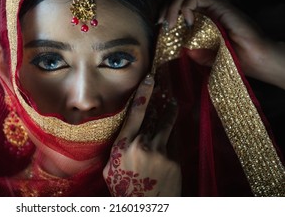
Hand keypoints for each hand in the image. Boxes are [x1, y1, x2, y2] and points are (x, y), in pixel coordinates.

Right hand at [103, 74, 180, 195]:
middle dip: (160, 102)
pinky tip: (165, 150)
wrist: (146, 209)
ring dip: (169, 115)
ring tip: (172, 104)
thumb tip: (125, 137)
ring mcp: (161, 153)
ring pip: (166, 128)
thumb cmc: (124, 191)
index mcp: (123, 146)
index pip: (135, 113)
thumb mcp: (110, 170)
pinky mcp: (174, 161)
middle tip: (165, 87)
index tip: (150, 80)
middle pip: (154, 117)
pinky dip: (168, 144)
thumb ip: (117, 151)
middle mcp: (143, 146)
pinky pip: (171, 146)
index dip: (143, 94)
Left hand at [159, 0, 284, 89]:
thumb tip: (183, 50)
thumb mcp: (208, 58)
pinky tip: (186, 22)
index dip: (169, 10)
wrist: (256, 61)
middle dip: (167, 6)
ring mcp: (217, 4)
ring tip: (170, 24)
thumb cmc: (237, 60)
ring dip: (173, 5)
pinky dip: (185, 6)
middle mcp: (212, 7)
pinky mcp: (222, 4)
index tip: (162, 26)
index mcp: (209, 16)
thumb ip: (195, 52)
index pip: (183, 2)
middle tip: (163, 24)